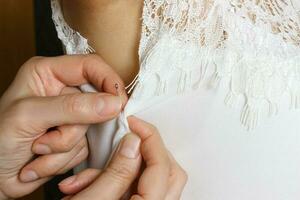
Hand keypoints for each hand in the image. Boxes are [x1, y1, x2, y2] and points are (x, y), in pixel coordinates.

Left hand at [0, 55, 127, 198]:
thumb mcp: (30, 117)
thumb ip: (72, 108)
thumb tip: (112, 103)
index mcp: (49, 73)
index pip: (91, 66)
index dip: (109, 81)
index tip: (118, 103)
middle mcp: (63, 92)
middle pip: (96, 102)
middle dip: (73, 128)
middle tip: (47, 136)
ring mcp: (70, 117)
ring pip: (91, 130)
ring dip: (63, 147)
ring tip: (37, 149)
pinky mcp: (74, 139)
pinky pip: (86, 148)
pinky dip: (64, 159)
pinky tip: (40, 159)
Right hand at [59, 117, 187, 199]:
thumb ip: (117, 172)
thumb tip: (134, 142)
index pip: (162, 166)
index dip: (150, 138)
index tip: (133, 122)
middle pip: (169, 172)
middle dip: (148, 149)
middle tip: (127, 135)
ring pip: (155, 179)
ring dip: (125, 168)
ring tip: (87, 177)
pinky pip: (139, 188)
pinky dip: (117, 180)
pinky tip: (87, 184)